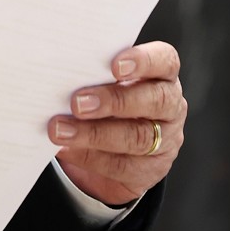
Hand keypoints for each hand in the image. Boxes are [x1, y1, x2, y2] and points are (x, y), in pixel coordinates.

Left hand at [47, 40, 186, 207]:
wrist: (111, 152)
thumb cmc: (106, 106)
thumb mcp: (103, 85)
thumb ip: (93, 78)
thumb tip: (59, 76)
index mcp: (162, 76)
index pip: (165, 61)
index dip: (143, 61)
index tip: (114, 65)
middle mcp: (170, 105)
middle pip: (154, 100)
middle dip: (114, 101)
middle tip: (77, 103)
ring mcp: (165, 139)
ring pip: (137, 137)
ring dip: (94, 134)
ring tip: (61, 130)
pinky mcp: (151, 169)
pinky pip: (122, 165)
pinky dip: (89, 157)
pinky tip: (67, 149)